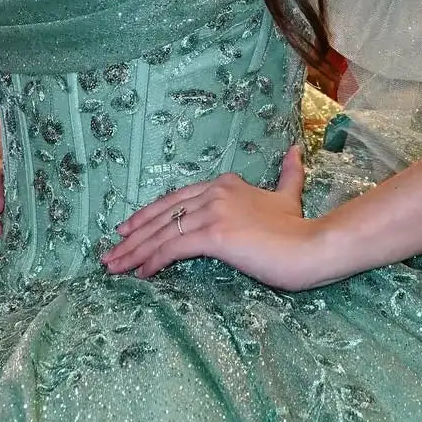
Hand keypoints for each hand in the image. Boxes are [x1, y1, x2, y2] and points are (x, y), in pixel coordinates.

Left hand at [100, 146, 322, 290]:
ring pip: (163, 232)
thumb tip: (296, 150)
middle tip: (111, 253)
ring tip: (116, 267)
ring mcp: (214, 212)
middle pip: (163, 215)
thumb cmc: (298, 228)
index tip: (128, 229)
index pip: (175, 199)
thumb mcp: (289, 195)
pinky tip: (142, 272)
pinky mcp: (215, 235)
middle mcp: (215, 192)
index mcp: (225, 183)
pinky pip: (174, 247)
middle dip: (133, 235)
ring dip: (135, 251)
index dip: (148, 215)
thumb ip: (288, 173)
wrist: (311, 246)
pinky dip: (154, 259)